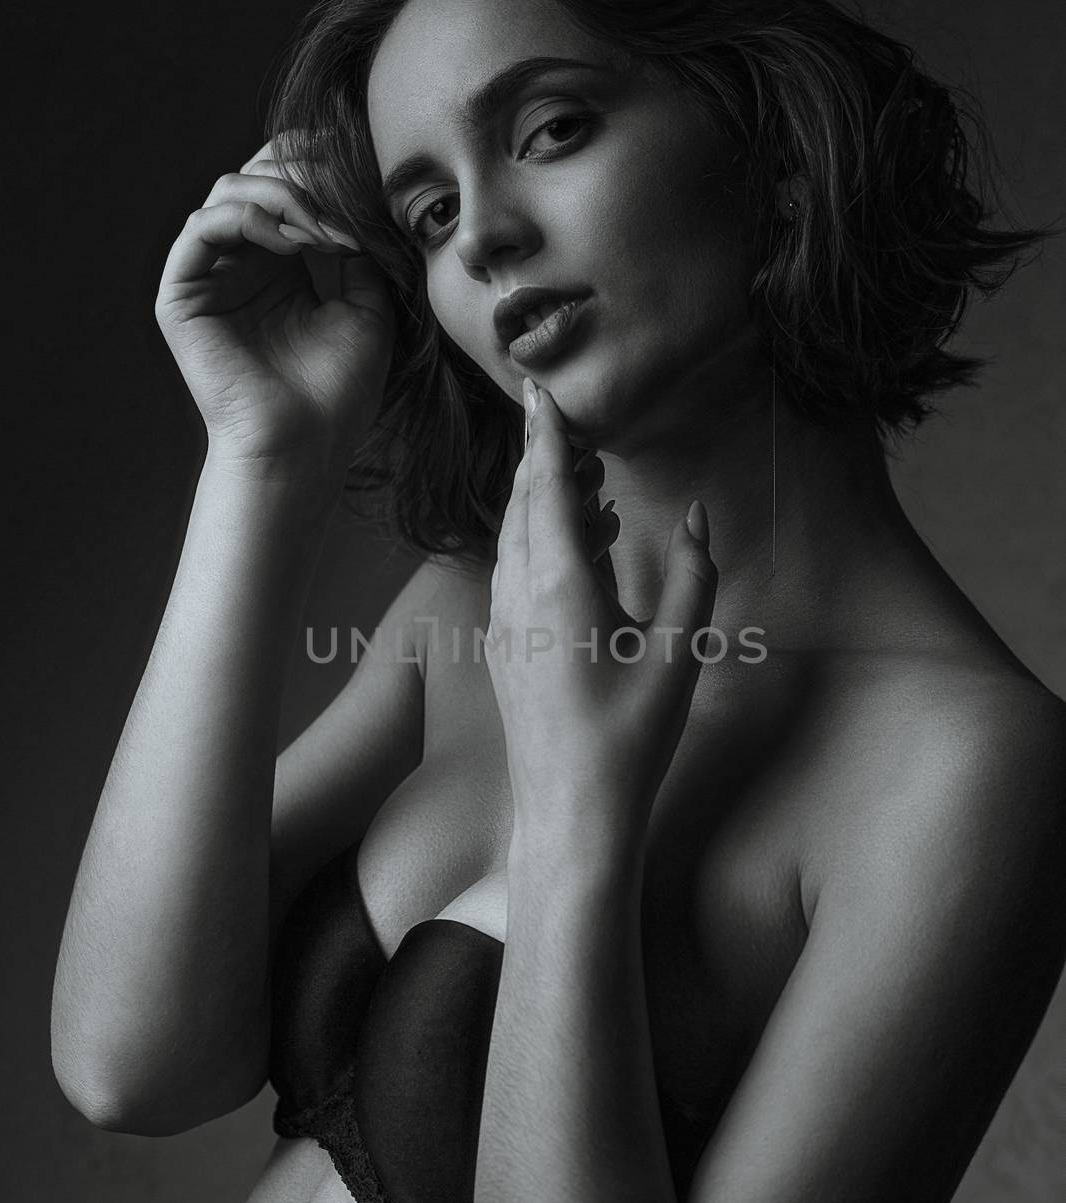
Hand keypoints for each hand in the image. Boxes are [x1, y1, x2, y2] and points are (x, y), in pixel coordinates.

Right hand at [155, 141, 394, 478]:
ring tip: (323, 232)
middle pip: (256, 174)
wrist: (303, 446)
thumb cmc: (337, 392)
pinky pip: (203, 226)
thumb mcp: (367, 308)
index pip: (286, 184)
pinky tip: (292, 244)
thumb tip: (356, 202)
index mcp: (282, 265)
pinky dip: (249, 219)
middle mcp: (242, 263)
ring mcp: (209, 275)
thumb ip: (358, 249)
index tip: (361, 170)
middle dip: (303, 174)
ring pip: (230, 190)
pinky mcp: (181, 294)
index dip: (316, 163)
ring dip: (283, 196)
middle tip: (344, 200)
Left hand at [487, 380, 718, 831]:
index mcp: (558, 587)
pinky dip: (541, 544)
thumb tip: (698, 518)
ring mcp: (505, 624)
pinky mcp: (506, 648)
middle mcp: (519, 596)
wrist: (570, 812)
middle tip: (582, 438)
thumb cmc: (629, 739)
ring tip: (594, 491)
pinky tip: (580, 551)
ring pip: (514, 540)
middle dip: (547, 463)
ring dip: (545, 505)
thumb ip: (691, 577)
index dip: (545, 436)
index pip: (543, 488)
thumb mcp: (677, 653)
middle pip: (521, 506)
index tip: (539, 390)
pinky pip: (515, 573)